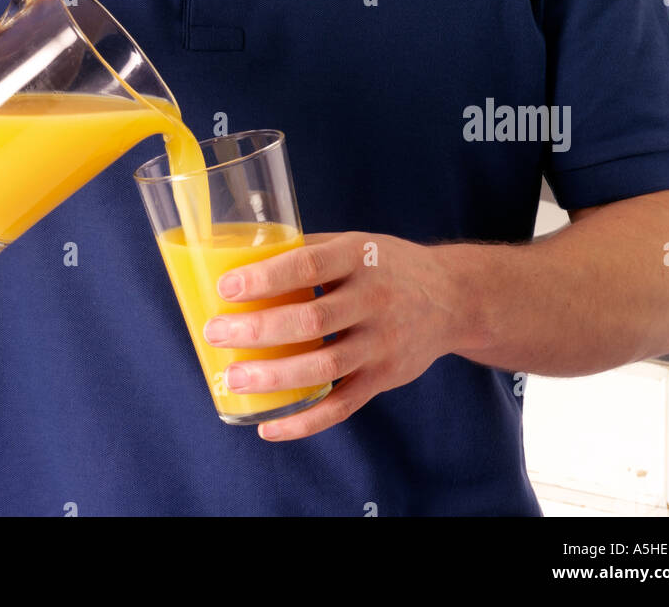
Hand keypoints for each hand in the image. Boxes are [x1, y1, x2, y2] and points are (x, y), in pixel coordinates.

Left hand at [203, 231, 460, 440]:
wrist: (452, 297)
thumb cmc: (387, 265)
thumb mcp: (355, 243)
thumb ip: (308, 250)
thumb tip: (244, 257)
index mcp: (360, 256)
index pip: (309, 265)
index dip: (266, 278)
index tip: (226, 288)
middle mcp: (374, 299)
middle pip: (312, 321)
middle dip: (258, 330)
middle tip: (216, 332)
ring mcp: (382, 342)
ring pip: (324, 367)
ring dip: (274, 377)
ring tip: (234, 378)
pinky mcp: (385, 377)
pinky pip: (342, 405)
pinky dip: (305, 421)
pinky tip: (269, 426)